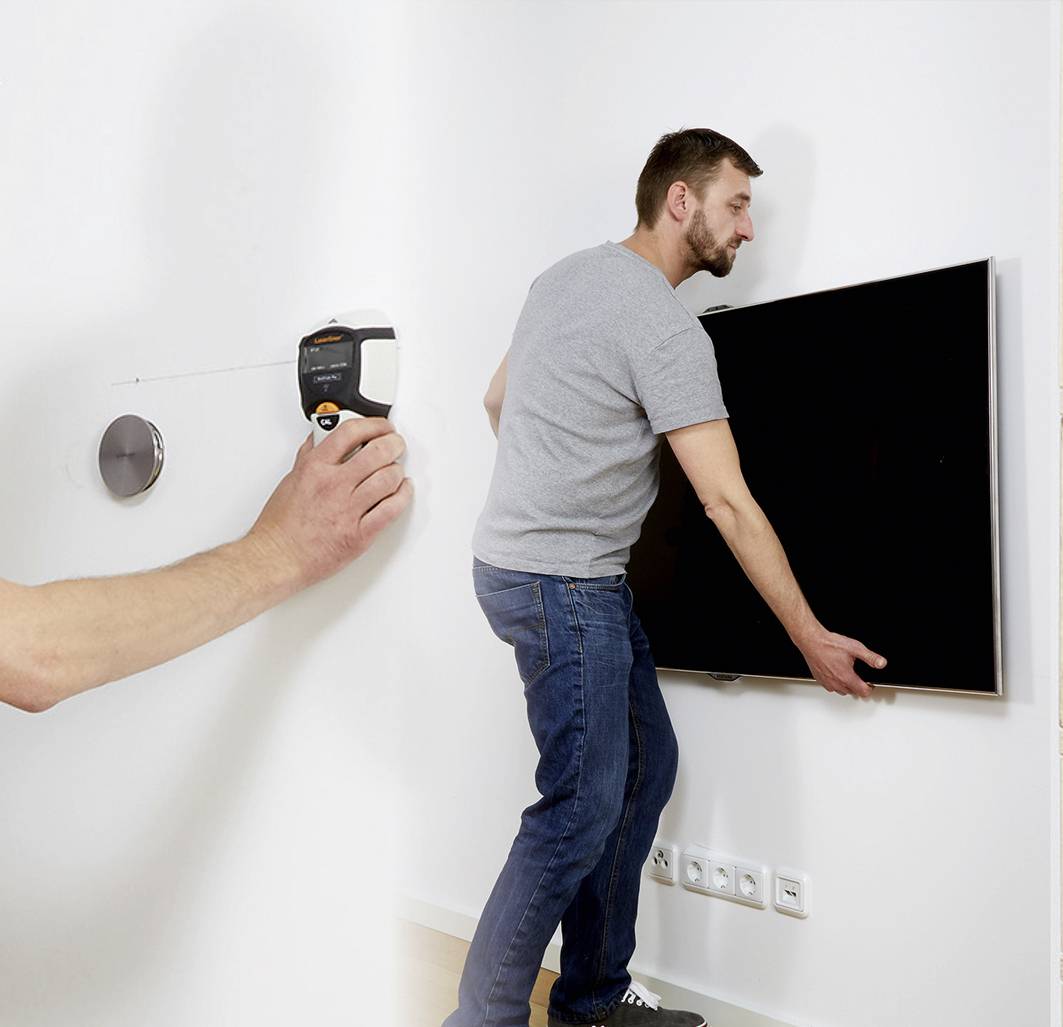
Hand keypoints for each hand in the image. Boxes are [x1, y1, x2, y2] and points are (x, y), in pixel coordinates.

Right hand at [248, 417, 411, 588]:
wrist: (277, 558)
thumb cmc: (280, 525)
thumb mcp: (291, 479)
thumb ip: (309, 456)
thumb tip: (319, 437)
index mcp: (315, 467)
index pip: (351, 431)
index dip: (374, 424)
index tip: (382, 426)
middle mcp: (334, 485)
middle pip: (378, 451)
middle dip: (394, 444)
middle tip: (396, 445)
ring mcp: (349, 509)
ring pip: (389, 478)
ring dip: (397, 471)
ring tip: (396, 470)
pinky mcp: (360, 534)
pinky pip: (392, 509)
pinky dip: (403, 495)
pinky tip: (402, 490)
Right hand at [797, 628, 885, 697]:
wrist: (812, 641)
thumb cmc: (829, 644)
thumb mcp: (855, 648)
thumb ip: (870, 657)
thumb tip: (881, 663)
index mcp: (847, 677)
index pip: (863, 692)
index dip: (870, 688)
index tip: (870, 683)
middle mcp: (836, 683)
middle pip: (853, 692)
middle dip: (858, 686)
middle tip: (859, 675)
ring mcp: (827, 683)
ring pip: (842, 691)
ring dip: (846, 685)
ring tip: (847, 673)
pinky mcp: (820, 680)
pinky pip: (831, 687)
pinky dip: (835, 682)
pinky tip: (835, 672)